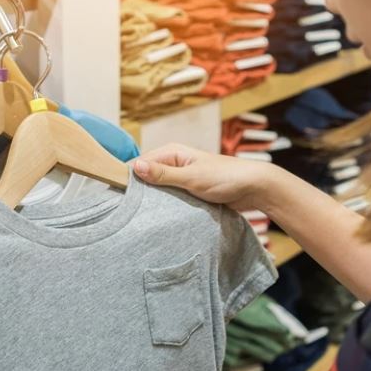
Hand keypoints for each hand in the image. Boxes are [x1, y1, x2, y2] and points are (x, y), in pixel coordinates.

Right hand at [133, 143, 275, 210]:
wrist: (254, 188)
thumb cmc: (226, 178)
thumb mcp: (192, 177)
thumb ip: (163, 175)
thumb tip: (135, 167)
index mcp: (172, 152)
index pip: (140, 163)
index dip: (128, 178)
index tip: (116, 196)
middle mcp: (174, 163)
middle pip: (147, 177)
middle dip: (139, 192)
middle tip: (125, 212)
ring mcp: (181, 178)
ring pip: (158, 190)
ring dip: (153, 201)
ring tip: (139, 218)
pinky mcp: (189, 192)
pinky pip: (171, 199)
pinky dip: (165, 206)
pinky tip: (158, 218)